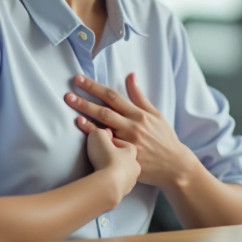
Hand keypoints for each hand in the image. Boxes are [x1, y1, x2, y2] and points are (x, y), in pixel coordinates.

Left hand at [65, 73, 198, 188]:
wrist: (174, 165)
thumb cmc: (164, 138)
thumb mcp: (156, 114)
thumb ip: (139, 96)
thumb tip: (130, 75)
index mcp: (139, 114)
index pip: (113, 96)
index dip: (95, 87)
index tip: (80, 79)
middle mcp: (132, 126)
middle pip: (105, 110)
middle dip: (85, 101)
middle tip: (68, 94)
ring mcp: (128, 142)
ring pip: (104, 128)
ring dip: (86, 118)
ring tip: (72, 111)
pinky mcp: (126, 156)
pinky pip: (107, 146)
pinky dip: (95, 137)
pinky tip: (83, 130)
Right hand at [84, 126, 139, 202]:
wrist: (109, 185)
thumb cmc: (106, 159)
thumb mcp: (99, 137)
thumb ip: (100, 131)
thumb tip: (104, 130)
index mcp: (132, 151)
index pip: (125, 145)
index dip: (114, 144)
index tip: (105, 145)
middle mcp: (135, 166)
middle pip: (128, 160)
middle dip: (118, 159)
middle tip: (106, 159)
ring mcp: (131, 181)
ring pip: (126, 174)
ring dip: (118, 172)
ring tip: (105, 172)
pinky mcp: (125, 193)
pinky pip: (120, 186)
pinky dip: (115, 183)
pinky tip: (107, 183)